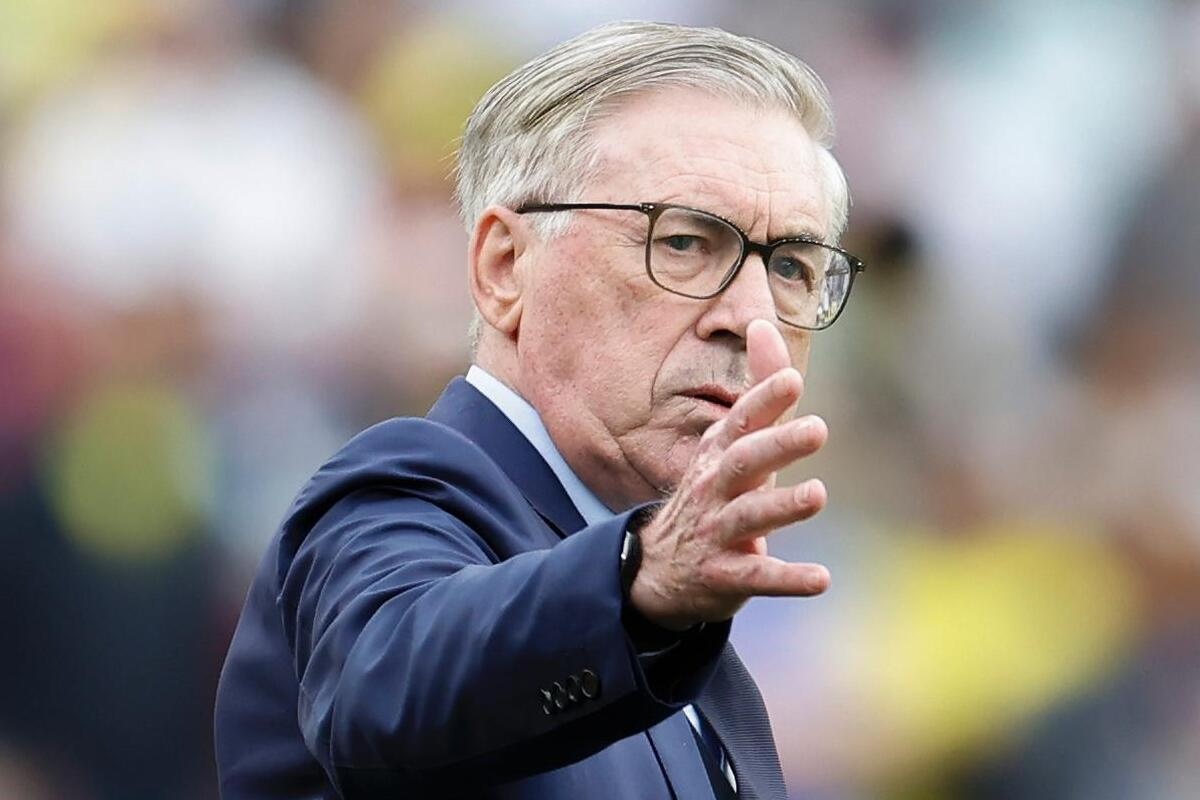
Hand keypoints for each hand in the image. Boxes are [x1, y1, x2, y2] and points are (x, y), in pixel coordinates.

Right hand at [629, 319, 829, 629]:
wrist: (660, 569)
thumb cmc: (713, 495)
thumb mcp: (731, 444)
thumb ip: (758, 391)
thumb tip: (763, 323)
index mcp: (719, 454)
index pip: (739, 422)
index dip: (763, 400)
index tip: (792, 380)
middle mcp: (714, 489)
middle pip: (743, 463)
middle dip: (778, 446)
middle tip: (818, 429)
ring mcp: (716, 533)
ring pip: (748, 517)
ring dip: (782, 506)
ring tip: (817, 494)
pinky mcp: (725, 576)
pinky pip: (757, 576)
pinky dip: (787, 579)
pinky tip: (821, 579)